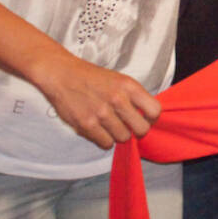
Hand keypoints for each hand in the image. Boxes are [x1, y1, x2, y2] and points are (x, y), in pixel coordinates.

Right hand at [29, 49, 160, 148]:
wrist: (62, 75)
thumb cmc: (91, 77)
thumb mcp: (119, 79)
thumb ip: (133, 96)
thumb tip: (147, 115)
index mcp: (129, 86)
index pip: (155, 110)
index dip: (152, 118)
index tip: (145, 118)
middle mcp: (117, 99)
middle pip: (142, 129)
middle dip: (137, 130)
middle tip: (129, 126)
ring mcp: (102, 113)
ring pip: (123, 137)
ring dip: (118, 134)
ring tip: (110, 125)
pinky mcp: (87, 125)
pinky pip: (106, 143)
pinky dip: (104, 140)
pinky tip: (100, 130)